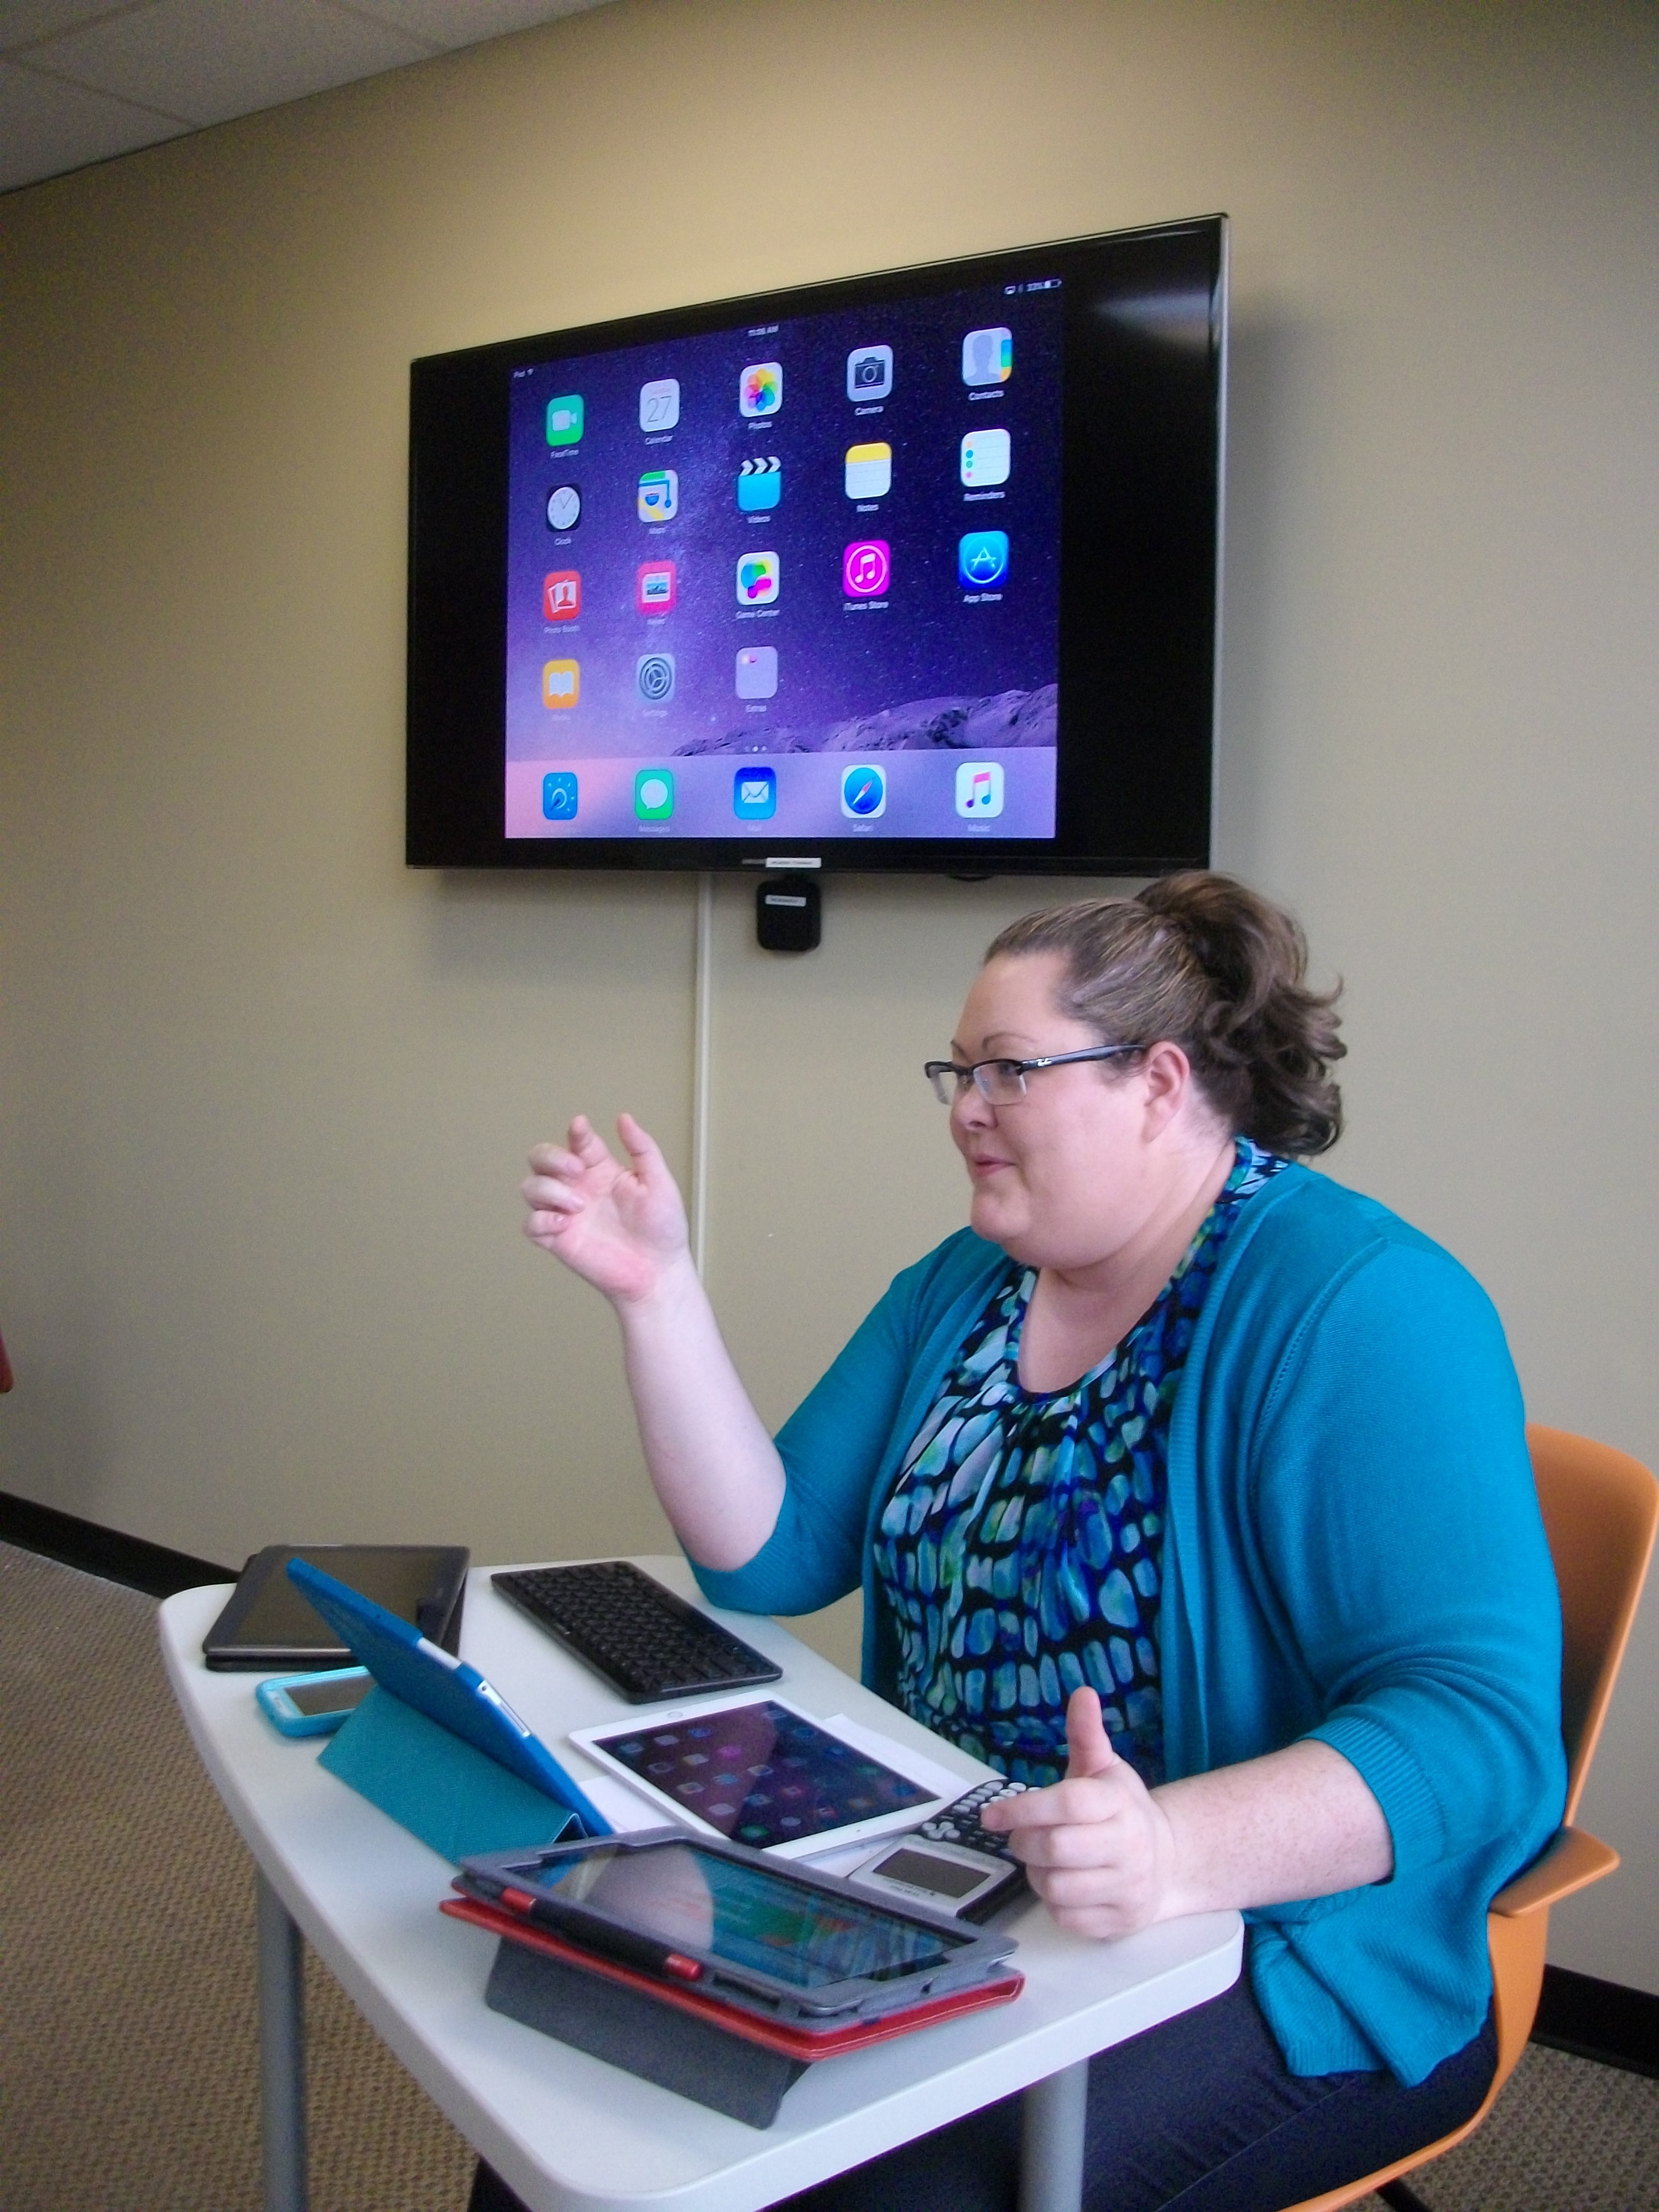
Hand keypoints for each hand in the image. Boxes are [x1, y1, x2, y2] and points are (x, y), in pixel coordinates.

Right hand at [521, 1113, 690, 1305]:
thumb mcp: (659, 1183)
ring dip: (549, 1190)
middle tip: (576, 1170)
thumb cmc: (662, 1229)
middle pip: (541, 1158)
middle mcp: (578, 1188)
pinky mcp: (558, 1240)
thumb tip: (623, 1117)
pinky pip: (531, 1224)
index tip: (581, 1128)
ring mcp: (565, 1213)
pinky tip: (566, 1224)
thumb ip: (642, 1148)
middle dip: (550, 1157)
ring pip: (531, 1188)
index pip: (578, 1141)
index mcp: (601, 1170)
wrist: (658, 1271)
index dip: (575, 1132)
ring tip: (578, 1205)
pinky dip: (541, 1220)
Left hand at [979, 1688, 1178, 1938]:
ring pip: (1056, 1887)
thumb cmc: (1123, 1811)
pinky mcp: (1118, 1922)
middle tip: (1021, 1836)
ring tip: (1046, 1859)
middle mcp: (1128, 1847)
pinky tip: (1064, 1883)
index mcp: (1119, 1804)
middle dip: (1025, 1842)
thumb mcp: (1106, 1769)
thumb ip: (1087, 1735)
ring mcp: (1126, 1888)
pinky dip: (1054, 1903)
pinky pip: (1067, 1918)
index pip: (1067, 1804)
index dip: (1023, 1808)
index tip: (991, 1815)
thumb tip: (1082, 1693)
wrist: (1168, 1862)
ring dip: (1037, 1874)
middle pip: (1056, 1849)